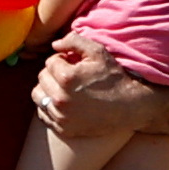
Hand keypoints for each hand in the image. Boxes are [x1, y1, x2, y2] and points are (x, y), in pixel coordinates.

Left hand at [34, 35, 151, 140]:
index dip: (62, 59)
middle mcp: (60, 99)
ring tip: (63, 88)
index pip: (50, 62)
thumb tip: (54, 44)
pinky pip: (43, 114)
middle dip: (53, 73)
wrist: (129, 108)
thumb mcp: (98, 52)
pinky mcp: (63, 129)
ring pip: (38, 96)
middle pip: (42, 78)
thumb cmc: (114, 78)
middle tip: (70, 76)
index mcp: (66, 78)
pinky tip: (63, 102)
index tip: (74, 64)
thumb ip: (74, 40)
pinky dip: (48, 107)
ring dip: (48, 89)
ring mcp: (61, 116)